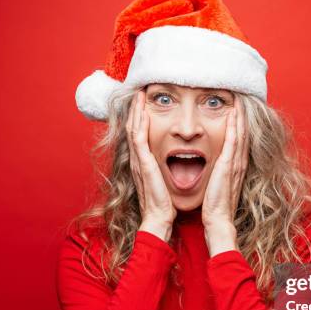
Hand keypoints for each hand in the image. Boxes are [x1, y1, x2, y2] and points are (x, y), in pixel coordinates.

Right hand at [126, 89, 176, 240]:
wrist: (160, 217)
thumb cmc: (165, 202)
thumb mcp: (165, 180)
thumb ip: (165, 169)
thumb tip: (177, 160)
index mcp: (145, 162)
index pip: (140, 134)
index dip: (141, 117)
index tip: (146, 103)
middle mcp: (139, 159)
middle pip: (133, 127)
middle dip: (135, 109)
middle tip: (139, 92)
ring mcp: (139, 160)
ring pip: (133, 128)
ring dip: (135, 110)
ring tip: (139, 94)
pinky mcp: (143, 163)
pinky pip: (138, 137)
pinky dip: (138, 122)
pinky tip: (141, 110)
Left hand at [202, 97, 248, 254]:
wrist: (218, 219)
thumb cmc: (215, 204)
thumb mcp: (217, 183)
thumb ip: (218, 172)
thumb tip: (212, 164)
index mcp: (234, 165)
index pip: (238, 138)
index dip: (238, 122)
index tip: (235, 106)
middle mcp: (238, 161)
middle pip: (243, 132)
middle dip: (242, 114)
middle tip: (240, 95)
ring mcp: (235, 163)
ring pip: (241, 132)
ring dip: (240, 115)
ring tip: (239, 98)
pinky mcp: (229, 165)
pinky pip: (234, 140)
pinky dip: (235, 125)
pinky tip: (233, 112)